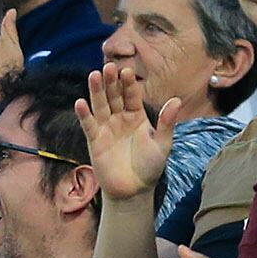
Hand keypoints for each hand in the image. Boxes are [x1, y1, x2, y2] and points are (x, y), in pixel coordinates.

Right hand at [77, 65, 178, 205]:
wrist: (133, 191)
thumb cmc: (150, 168)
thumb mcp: (162, 144)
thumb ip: (166, 122)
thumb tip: (176, 100)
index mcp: (137, 117)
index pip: (132, 96)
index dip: (129, 84)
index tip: (127, 71)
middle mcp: (120, 119)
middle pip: (114, 96)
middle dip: (111, 82)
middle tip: (109, 66)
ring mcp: (106, 129)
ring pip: (100, 106)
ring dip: (96, 91)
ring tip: (94, 75)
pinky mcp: (94, 141)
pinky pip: (88, 125)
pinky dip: (84, 114)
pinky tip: (80, 103)